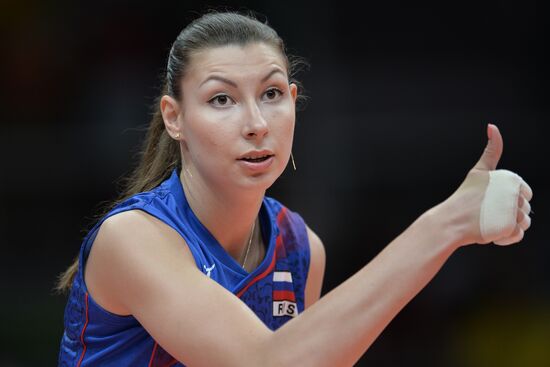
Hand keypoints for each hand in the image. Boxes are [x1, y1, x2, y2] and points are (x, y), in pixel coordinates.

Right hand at [445, 124, 532, 245]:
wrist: (450, 222)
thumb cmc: (463, 199)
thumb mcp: (479, 171)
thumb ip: (491, 150)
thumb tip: (493, 126)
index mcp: (509, 178)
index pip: (524, 193)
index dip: (508, 199)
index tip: (489, 200)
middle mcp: (513, 191)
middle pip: (524, 208)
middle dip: (508, 214)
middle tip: (486, 213)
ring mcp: (512, 209)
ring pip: (523, 222)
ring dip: (508, 226)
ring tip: (488, 222)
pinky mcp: (509, 226)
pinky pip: (518, 235)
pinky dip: (506, 238)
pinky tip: (491, 233)